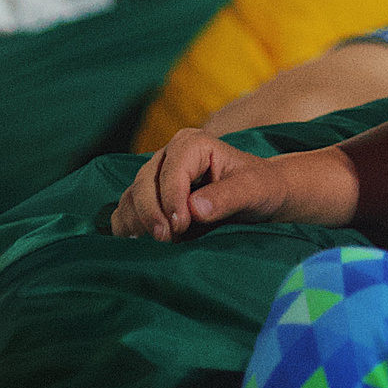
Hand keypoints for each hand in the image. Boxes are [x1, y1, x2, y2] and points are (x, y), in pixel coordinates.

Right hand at [110, 129, 293, 240]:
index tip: (182, 226)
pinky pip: (127, 211)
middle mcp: (168, 155)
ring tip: (158, 243)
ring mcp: (156, 176)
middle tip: (166, 239)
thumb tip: (194, 209)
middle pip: (144, 184)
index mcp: (192, 144)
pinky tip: (140, 242)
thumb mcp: (253, 190)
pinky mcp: (150, 197)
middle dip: (151, 214)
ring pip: (131, 198)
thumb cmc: (260, 187)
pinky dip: (128, 227)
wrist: (261, 195)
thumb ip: (226, 197)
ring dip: (138, 223)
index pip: (171, 172)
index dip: (172, 200)